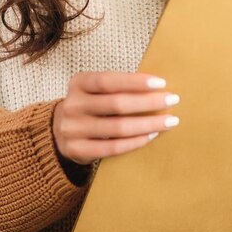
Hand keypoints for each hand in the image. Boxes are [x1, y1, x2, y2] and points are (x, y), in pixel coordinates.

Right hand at [52, 71, 180, 165]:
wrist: (59, 131)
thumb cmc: (90, 104)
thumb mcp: (95, 89)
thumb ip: (118, 86)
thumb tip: (157, 86)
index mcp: (78, 83)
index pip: (109, 81)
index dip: (135, 82)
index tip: (161, 83)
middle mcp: (73, 105)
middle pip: (116, 104)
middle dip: (149, 102)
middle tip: (173, 100)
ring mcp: (72, 129)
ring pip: (118, 128)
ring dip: (148, 124)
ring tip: (169, 121)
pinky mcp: (77, 150)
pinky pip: (113, 148)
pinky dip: (135, 142)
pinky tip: (152, 135)